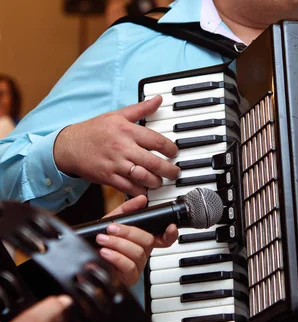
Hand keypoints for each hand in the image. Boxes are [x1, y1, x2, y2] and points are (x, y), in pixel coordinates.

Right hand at [54, 95, 179, 196]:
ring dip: (156, 182)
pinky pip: (129, 188)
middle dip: (169, 170)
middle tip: (175, 172)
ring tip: (160, 181)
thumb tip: (158, 99)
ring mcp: (116, 164)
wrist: (68, 146)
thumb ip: (141, 109)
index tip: (174, 153)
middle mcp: (123, 148)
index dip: (171, 149)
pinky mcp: (108, 177)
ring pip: (143, 177)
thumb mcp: (117, 115)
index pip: (157, 141)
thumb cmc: (94, 130)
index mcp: (127, 131)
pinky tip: (146, 190)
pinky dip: (140, 191)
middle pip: (154, 162)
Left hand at [96, 195, 177, 285]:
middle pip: (148, 241)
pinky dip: (116, 257)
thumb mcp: (111, 222)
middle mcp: (142, 253)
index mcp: (142, 241)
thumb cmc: (99, 243)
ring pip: (137, 252)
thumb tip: (142, 199)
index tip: (170, 227)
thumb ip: (126, 210)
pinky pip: (128, 266)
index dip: (170, 234)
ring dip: (118, 243)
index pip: (164, 239)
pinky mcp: (129, 277)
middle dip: (129, 232)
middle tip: (111, 228)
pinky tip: (105, 252)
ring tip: (103, 239)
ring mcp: (137, 265)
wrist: (83, 261)